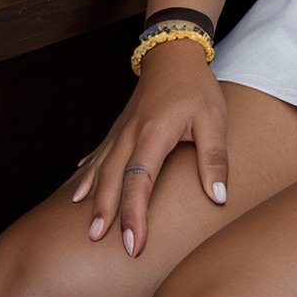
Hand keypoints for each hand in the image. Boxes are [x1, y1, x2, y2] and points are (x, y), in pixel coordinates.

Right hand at [71, 39, 228, 256]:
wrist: (173, 53)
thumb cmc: (196, 87)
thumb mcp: (214, 118)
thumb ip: (215, 158)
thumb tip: (218, 197)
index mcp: (154, 132)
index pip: (140, 180)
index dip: (135, 213)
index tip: (133, 243)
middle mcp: (131, 133)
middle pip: (112, 177)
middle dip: (105, 211)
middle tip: (96, 241)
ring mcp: (121, 130)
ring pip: (101, 167)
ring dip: (93, 198)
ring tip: (86, 228)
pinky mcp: (119, 128)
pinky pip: (99, 154)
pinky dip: (87, 175)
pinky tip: (77, 193)